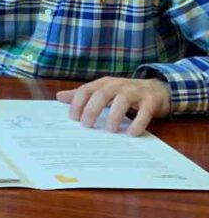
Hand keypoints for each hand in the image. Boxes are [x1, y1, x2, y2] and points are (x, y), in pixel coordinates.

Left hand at [56, 76, 170, 135]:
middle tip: (86, 126)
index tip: (73, 119)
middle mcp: (119, 85)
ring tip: (110, 131)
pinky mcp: (151, 101)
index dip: (77, 103)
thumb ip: (83, 95)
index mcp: (104, 83)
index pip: (86, 90)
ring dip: (114, 117)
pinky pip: (144, 112)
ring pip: (122, 101)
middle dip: (91, 110)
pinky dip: (137, 123)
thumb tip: (59, 96)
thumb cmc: (126, 93)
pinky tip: (131, 133)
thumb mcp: (104, 91)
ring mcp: (136, 92)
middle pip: (101, 94)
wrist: (158, 89)